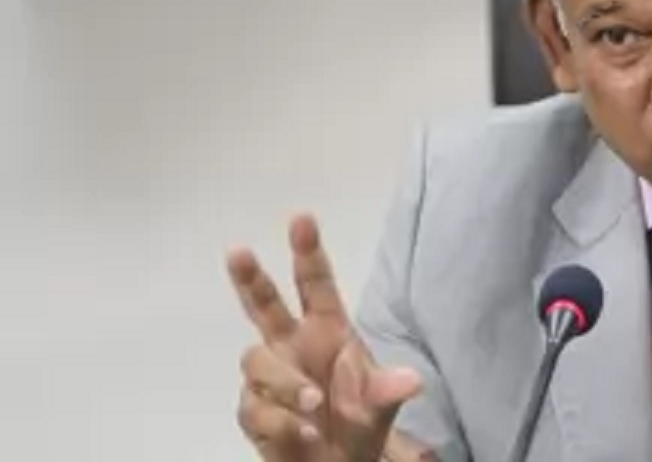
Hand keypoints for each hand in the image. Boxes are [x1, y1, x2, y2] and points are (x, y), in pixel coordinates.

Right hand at [227, 215, 433, 461]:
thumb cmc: (360, 422)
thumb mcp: (381, 406)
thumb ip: (390, 391)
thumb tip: (411, 380)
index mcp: (327, 330)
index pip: (314, 285)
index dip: (307, 251)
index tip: (302, 218)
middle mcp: (292, 346)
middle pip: (263, 305)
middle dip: (251, 279)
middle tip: (238, 251)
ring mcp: (270, 377)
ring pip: (256, 362)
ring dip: (287, 384)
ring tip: (315, 407)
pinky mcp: (254, 411)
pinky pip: (256, 408)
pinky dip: (282, 422)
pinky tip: (305, 435)